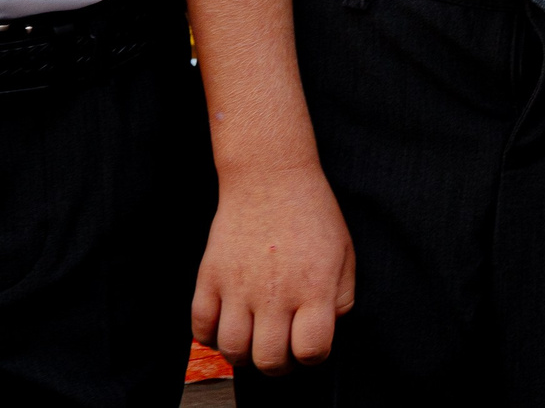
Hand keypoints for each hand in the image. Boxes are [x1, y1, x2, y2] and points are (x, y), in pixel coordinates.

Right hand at [191, 165, 355, 373]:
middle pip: (269, 360)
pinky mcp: (209, 278)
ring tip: (254, 339)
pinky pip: (200, 329)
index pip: (312, 350)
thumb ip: (341, 298)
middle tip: (280, 350)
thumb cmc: (312, 215)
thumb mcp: (344, 254)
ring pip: (232, 351)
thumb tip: (325, 331)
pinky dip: (211, 337)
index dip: (314, 356)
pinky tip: (227, 323)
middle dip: (277, 365)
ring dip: (244, 355)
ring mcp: (238, 287)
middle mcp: (276, 292)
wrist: (270, 178)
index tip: (310, 345)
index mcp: (314, 287)